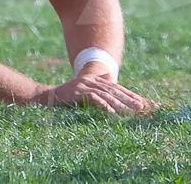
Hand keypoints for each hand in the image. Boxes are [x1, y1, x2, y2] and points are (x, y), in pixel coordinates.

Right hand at [34, 73, 156, 115]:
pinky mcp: (78, 92)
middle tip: (141, 106)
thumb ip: (98, 83)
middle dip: (129, 99)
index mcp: (95, 80)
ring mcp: (85, 85)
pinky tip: (111, 112)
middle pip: (114, 90)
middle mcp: (92, 81)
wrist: (49, 96)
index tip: (142, 102)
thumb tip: (111, 77)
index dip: (129, 94)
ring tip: (130, 111)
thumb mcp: (85, 88)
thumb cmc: (68, 95)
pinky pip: (93, 99)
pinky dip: (103, 105)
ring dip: (119, 103)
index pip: (116, 88)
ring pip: (106, 95)